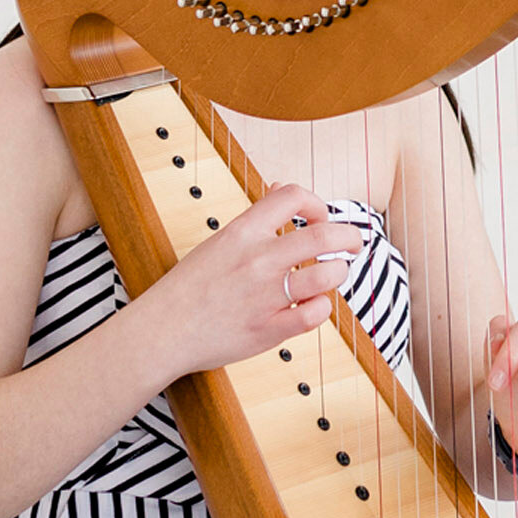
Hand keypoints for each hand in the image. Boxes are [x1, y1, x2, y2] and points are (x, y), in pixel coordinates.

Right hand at [154, 187, 361, 373]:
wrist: (162, 330)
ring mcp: (265, 295)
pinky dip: (322, 308)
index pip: (294, 196)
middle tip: (354, 243)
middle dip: (351, 236)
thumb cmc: (190, 287)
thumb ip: (256, 217)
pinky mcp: (269, 329)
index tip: (320, 217)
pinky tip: (313, 305)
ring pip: (328, 275)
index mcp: (243, 232)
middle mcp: (258, 259)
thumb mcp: (221, 240)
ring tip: (332, 275)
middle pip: (326, 234)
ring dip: (339, 272)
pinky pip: (315, 315)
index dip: (318, 203)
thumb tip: (281, 188)